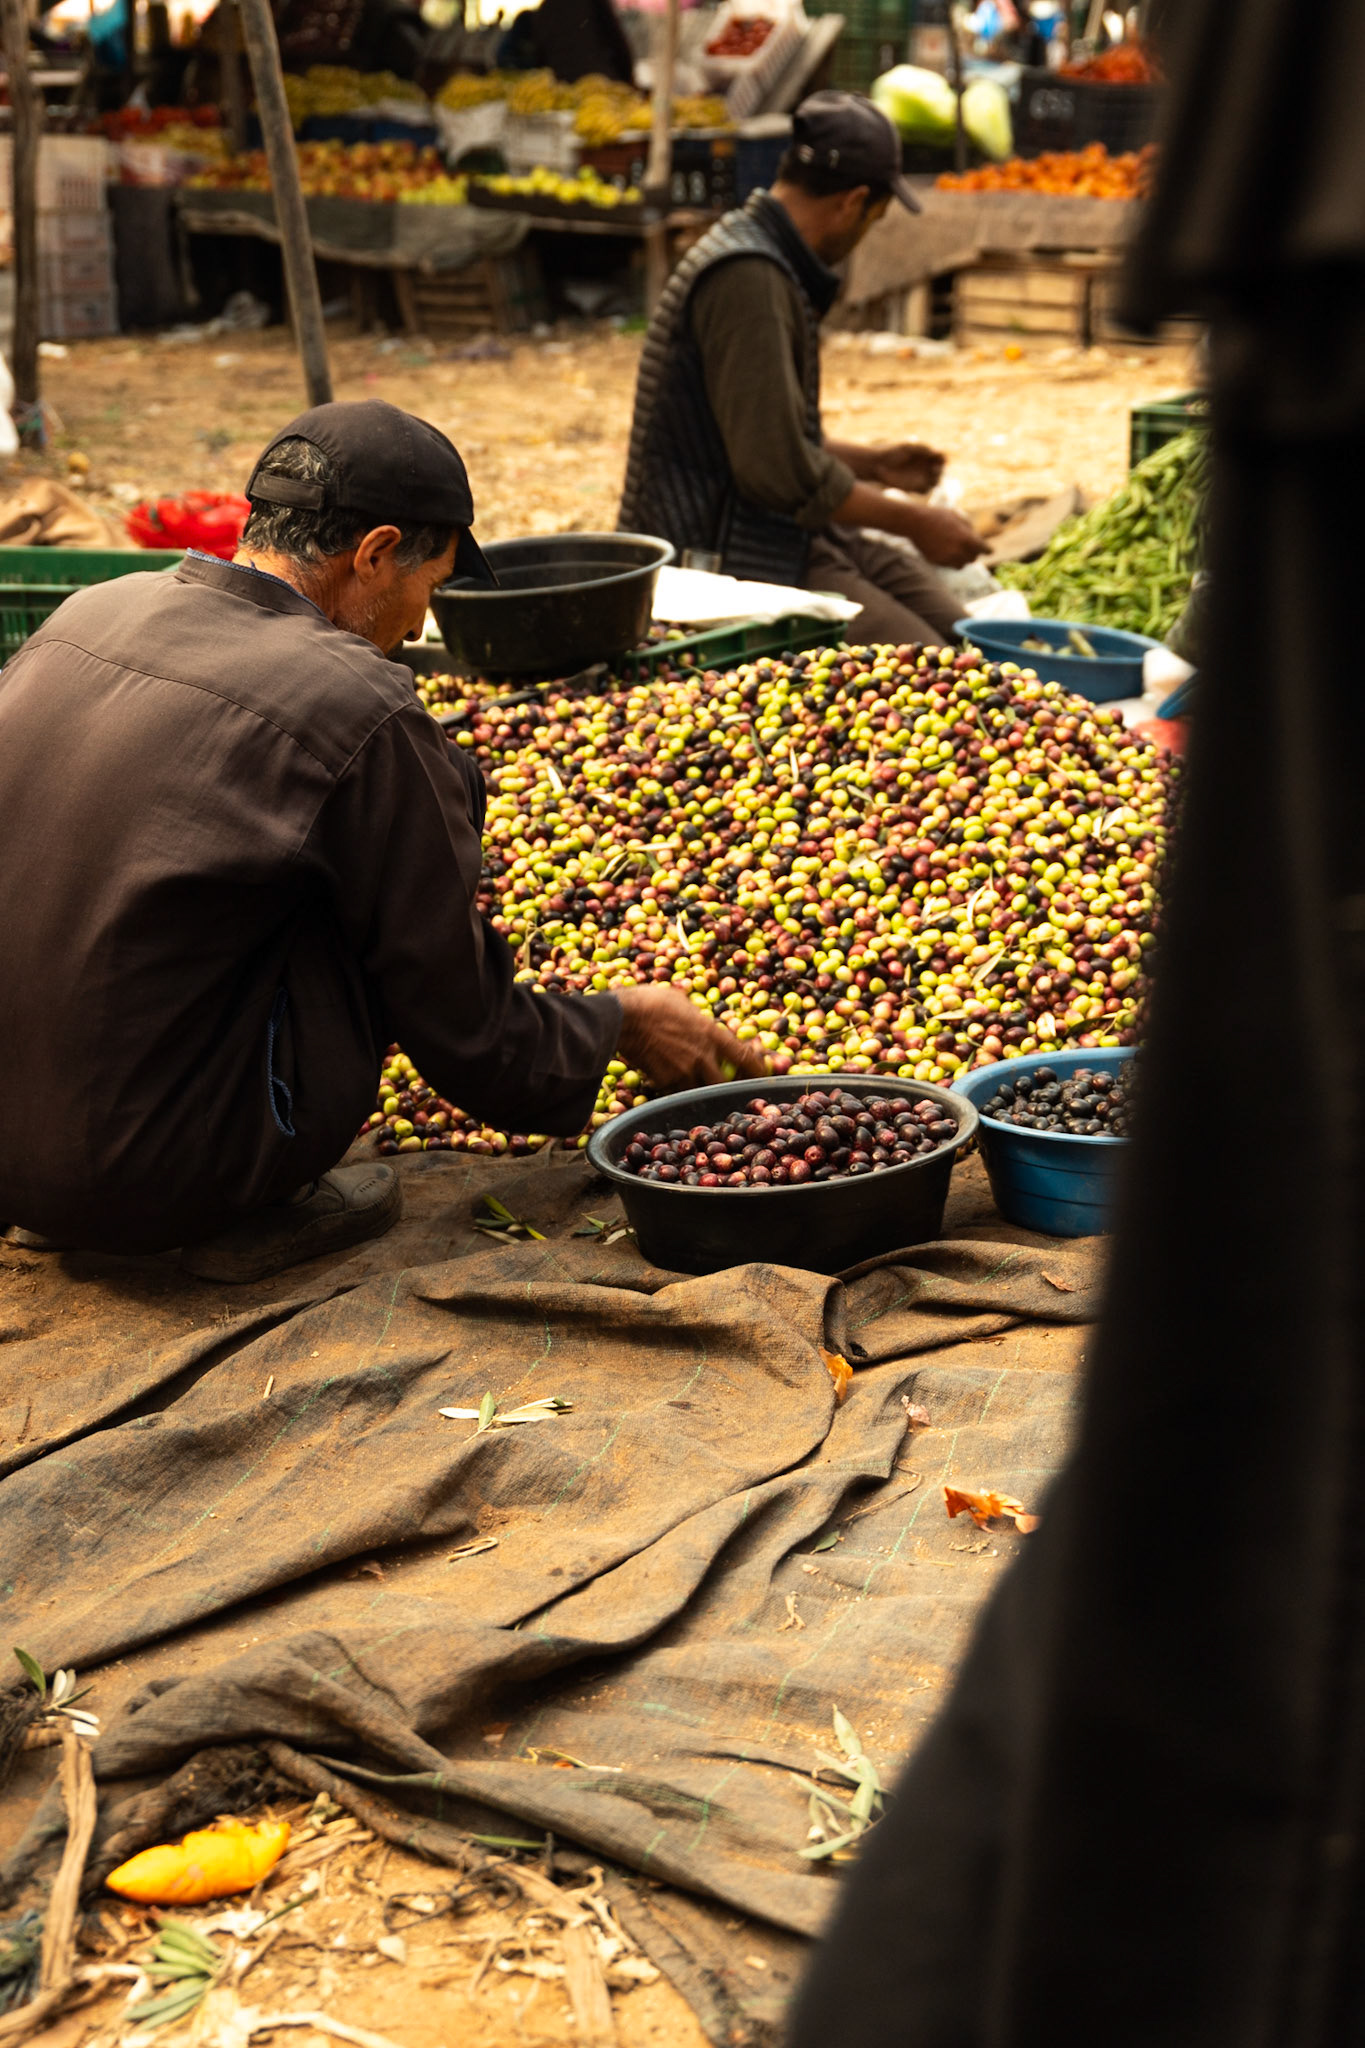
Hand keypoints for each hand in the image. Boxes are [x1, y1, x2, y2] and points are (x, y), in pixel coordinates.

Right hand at [615, 985, 766, 1092]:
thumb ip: (696, 1018)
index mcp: (711, 1033)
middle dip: (727, 1087)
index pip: (744, 1057)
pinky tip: (668, 1076)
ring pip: (700, 1090)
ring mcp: (683, 1071)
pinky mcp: (664, 1081)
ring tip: (692, 1081)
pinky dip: (676, 1087)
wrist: (623, 1017)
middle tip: (726, 1086)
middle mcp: (701, 1056)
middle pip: (725, 1084)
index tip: (762, 1073)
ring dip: (699, 1088)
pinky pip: (676, 1090)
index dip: (757, 1069)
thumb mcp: (682, 1003)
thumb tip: (699, 1021)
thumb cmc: (651, 1001)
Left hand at [874, 441, 946, 494]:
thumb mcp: (908, 447)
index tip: (939, 459)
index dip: (942, 458)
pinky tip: (921, 485)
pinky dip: (926, 488)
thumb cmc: (891, 452)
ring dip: (935, 480)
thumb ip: (923, 449)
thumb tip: (937, 452)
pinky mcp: (914, 488)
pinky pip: (925, 490)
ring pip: (935, 482)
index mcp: (925, 455)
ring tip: (930, 478)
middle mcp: (924, 467)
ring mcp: (920, 477)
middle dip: (940, 470)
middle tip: (934, 470)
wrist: (877, 464)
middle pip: (940, 471)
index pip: (940, 457)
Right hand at [907, 502, 987, 568]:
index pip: (984, 549)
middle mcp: (959, 551)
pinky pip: (948, 565)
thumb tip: (974, 538)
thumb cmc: (938, 516)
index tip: (990, 551)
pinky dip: (950, 560)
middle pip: (973, 558)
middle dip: (972, 553)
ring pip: (961, 565)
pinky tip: (945, 551)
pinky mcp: (938, 562)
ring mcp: (948, 558)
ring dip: (961, 559)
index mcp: (967, 539)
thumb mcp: (957, 516)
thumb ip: (968, 528)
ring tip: (957, 551)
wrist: (916, 523)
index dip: (988, 550)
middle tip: (970, 548)